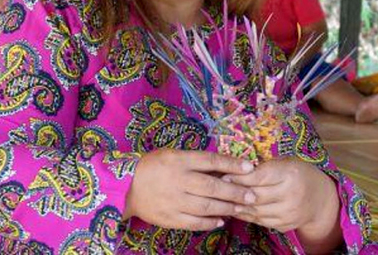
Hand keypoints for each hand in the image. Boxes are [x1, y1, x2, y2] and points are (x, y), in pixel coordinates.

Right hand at [124, 149, 256, 230]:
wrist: (126, 187)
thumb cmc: (154, 166)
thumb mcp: (174, 154)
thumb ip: (197, 160)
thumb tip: (225, 166)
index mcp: (180, 161)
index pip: (211, 161)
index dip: (232, 164)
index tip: (250, 167)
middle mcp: (179, 180)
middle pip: (212, 186)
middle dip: (235, 192)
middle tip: (251, 195)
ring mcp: (174, 201)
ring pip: (206, 206)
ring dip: (226, 208)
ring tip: (240, 208)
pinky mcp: (169, 218)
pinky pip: (194, 222)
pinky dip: (209, 222)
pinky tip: (221, 220)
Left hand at [225, 157, 341, 251]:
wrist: (320, 198)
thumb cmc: (298, 174)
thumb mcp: (286, 163)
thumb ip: (265, 166)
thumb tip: (236, 167)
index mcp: (290, 174)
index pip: (259, 177)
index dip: (240, 176)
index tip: (224, 173)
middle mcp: (291, 195)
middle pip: (255, 195)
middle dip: (235, 191)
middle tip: (218, 187)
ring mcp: (288, 212)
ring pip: (255, 210)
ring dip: (237, 205)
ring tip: (223, 199)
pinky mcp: (285, 225)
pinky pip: (260, 221)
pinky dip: (246, 215)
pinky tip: (236, 208)